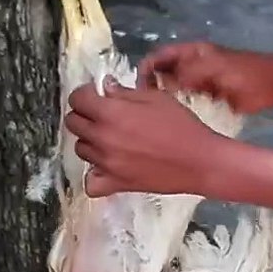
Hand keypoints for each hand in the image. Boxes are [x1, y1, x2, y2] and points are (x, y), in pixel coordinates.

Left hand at [64, 80, 225, 197]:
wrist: (199, 161)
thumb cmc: (182, 127)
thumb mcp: (156, 98)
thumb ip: (125, 93)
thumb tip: (105, 88)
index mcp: (111, 113)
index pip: (78, 99)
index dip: (84, 93)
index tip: (94, 94)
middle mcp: (103, 138)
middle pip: (73, 123)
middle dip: (84, 114)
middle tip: (100, 114)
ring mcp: (106, 164)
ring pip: (80, 149)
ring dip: (90, 141)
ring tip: (108, 138)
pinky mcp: (116, 183)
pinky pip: (90, 182)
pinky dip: (93, 174)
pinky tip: (105, 166)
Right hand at [137, 42, 272, 114]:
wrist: (271, 86)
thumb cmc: (243, 72)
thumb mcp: (211, 68)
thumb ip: (187, 74)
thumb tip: (163, 84)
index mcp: (191, 52)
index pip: (159, 56)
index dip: (146, 69)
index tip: (139, 88)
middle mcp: (191, 65)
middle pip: (162, 73)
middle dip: (152, 87)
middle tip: (146, 107)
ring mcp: (199, 82)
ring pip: (173, 90)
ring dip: (165, 100)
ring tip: (157, 116)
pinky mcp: (207, 98)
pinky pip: (187, 103)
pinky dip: (179, 109)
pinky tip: (175, 120)